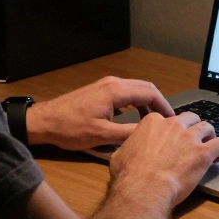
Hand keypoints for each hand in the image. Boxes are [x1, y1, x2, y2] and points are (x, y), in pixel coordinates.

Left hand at [26, 76, 174, 150]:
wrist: (45, 121)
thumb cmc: (70, 129)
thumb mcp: (102, 135)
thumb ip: (128, 133)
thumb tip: (150, 133)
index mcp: (115, 91)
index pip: (150, 93)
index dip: (164, 106)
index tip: (173, 120)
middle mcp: (113, 83)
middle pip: (145, 87)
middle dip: (158, 103)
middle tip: (167, 121)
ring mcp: (105, 85)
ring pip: (135, 89)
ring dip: (147, 102)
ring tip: (154, 121)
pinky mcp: (100, 91)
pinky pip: (125, 92)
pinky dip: (136, 102)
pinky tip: (136, 117)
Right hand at [108, 111, 218, 208]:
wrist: (144, 188)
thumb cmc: (130, 174)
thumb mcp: (121, 154)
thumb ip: (128, 146)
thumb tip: (126, 150)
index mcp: (153, 122)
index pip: (165, 118)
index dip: (169, 129)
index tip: (170, 138)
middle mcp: (173, 125)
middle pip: (189, 118)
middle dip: (191, 127)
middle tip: (191, 139)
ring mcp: (190, 138)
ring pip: (207, 127)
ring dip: (208, 135)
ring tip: (208, 144)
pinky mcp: (203, 153)